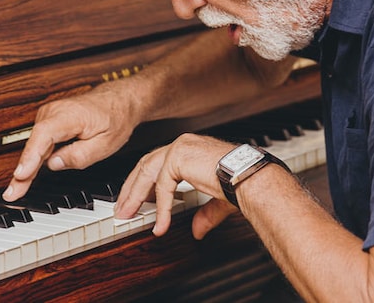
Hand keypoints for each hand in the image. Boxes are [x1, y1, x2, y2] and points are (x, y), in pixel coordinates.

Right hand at [3, 87, 139, 200]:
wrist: (118, 100)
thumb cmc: (114, 119)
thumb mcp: (106, 143)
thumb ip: (79, 156)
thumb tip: (54, 164)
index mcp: (70, 115)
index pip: (44, 135)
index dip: (31, 155)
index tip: (21, 174)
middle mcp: (54, 112)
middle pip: (34, 144)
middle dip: (23, 171)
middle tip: (12, 194)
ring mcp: (48, 116)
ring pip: (34, 146)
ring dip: (26, 168)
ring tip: (15, 191)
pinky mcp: (48, 122)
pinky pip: (38, 144)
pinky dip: (32, 161)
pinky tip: (23, 178)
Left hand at [114, 133, 238, 238]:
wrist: (250, 179)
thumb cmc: (240, 183)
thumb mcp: (217, 202)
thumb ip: (204, 213)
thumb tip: (196, 231)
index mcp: (189, 149)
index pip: (157, 163)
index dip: (142, 183)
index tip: (133, 201)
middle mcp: (183, 144)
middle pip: (146, 166)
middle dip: (131, 189)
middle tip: (123, 209)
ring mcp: (179, 147)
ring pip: (147, 173)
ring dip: (134, 196)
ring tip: (128, 215)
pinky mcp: (179, 157)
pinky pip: (162, 186)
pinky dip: (160, 207)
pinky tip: (161, 224)